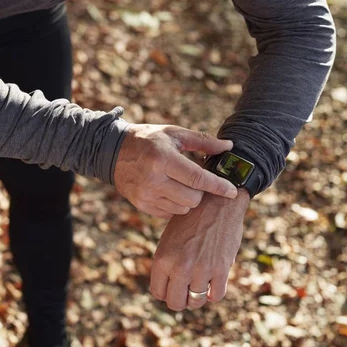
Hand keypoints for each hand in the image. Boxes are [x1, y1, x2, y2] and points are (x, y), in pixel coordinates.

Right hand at [114, 124, 237, 217]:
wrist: (113, 152)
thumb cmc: (149, 140)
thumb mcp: (174, 134)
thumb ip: (203, 141)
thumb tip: (229, 147)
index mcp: (163, 159)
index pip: (198, 179)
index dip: (218, 186)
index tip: (233, 191)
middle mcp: (154, 180)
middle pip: (193, 198)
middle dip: (202, 191)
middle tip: (198, 180)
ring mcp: (146, 196)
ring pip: (183, 209)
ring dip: (189, 198)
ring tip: (183, 184)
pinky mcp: (142, 205)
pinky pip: (171, 213)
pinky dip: (177, 204)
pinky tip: (172, 191)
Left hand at [150, 189, 249, 310]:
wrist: (216, 201)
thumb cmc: (191, 219)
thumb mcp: (169, 239)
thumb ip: (167, 263)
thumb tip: (169, 289)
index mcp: (162, 258)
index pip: (158, 293)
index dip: (166, 293)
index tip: (173, 288)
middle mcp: (179, 266)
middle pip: (176, 303)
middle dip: (181, 300)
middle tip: (187, 291)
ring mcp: (201, 269)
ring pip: (196, 301)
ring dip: (198, 297)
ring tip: (201, 286)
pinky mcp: (221, 269)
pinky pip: (216, 296)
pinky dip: (214, 293)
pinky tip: (214, 283)